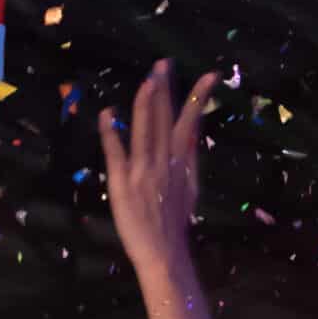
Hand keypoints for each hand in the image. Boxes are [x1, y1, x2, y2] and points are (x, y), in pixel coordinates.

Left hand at [99, 62, 216, 265]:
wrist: (164, 255)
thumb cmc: (175, 225)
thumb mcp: (191, 189)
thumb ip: (189, 160)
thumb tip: (193, 133)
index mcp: (183, 164)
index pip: (191, 122)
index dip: (199, 97)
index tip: (209, 74)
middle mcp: (165, 163)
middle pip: (165, 118)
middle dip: (165, 89)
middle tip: (164, 63)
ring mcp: (143, 171)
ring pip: (144, 128)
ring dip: (146, 101)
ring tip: (149, 78)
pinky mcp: (121, 182)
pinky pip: (115, 151)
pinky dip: (111, 131)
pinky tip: (108, 112)